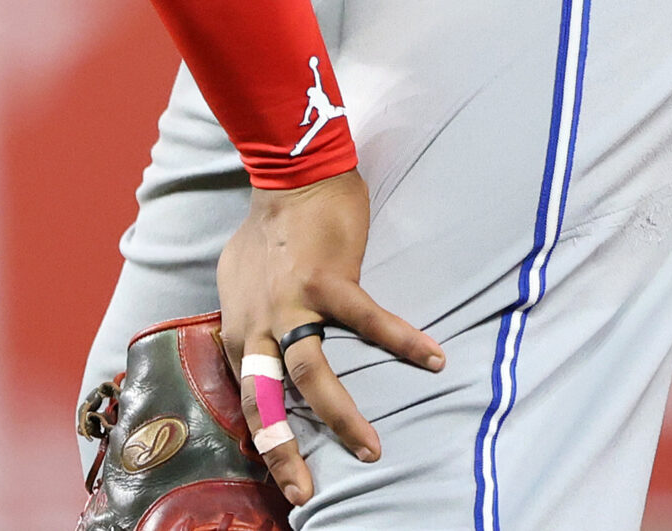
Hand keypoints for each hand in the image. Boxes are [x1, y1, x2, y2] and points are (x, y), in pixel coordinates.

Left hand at [217, 170, 444, 507]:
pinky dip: (402, 341)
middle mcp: (258, 323)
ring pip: (310, 374)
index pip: (248, 399)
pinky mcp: (328, 279)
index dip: (264, 440)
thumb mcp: (237, 284)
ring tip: (370, 449)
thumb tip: (253, 353)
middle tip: (304, 492)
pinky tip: (434, 359)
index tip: (285, 475)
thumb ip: (248, 322)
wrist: (289, 178)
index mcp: (239, 329)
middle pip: (266, 401)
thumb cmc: (266, 232)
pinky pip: (368, 320)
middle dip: (284, 451)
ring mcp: (292, 302)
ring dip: (341, 416)